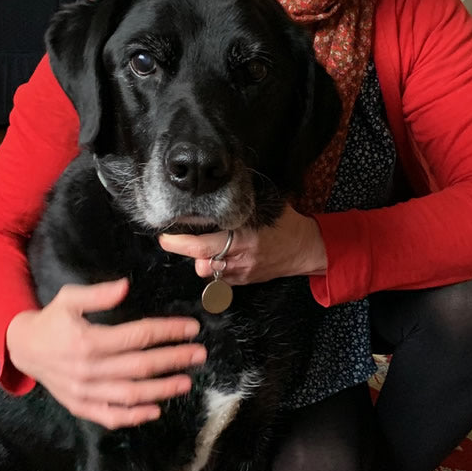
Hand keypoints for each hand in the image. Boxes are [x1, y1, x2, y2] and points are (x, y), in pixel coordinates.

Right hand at [5, 278, 205, 428]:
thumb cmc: (52, 320)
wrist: (24, 349)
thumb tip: (125, 286)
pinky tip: (155, 410)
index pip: (137, 336)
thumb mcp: (69, 299)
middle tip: (198, 354)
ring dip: (161, 390)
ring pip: (130, 394)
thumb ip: (98, 294)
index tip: (191, 328)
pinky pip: (110, 416)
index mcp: (88, 341)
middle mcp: (88, 370)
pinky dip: (134, 416)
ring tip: (186, 382)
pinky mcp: (80, 406)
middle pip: (140, 366)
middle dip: (174, 359)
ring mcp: (84, 392)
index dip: (167, 331)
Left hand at [158, 205, 326, 284]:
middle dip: (186, 253)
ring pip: (208, 273)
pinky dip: (215, 267)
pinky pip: (220, 279)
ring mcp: (243, 273)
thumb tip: (216, 188)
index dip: (181, 243)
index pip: (204, 245)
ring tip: (203, 246)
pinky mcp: (245, 282)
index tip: (165, 237)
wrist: (306, 249)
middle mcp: (241, 258)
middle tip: (175, 241)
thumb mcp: (266, 206)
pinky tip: (220, 255)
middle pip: (201, 263)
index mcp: (245, 238)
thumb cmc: (285, 223)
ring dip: (201, 260)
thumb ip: (242, 203)